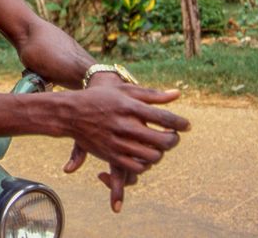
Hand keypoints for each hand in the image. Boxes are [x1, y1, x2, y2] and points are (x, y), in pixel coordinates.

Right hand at [62, 75, 189, 210]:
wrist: (71, 112)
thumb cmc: (101, 97)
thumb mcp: (125, 90)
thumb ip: (152, 94)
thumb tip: (178, 94)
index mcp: (130, 106)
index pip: (164, 117)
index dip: (180, 123)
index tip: (186, 125)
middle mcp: (125, 125)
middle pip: (162, 140)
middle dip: (174, 140)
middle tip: (174, 136)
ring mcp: (117, 141)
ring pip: (152, 156)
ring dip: (161, 152)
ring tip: (160, 146)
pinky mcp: (110, 154)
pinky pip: (136, 167)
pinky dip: (145, 164)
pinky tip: (145, 156)